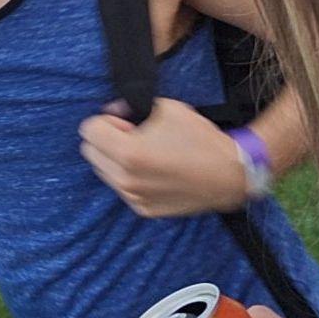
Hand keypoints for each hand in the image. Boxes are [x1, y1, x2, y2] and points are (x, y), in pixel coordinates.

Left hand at [78, 98, 247, 216]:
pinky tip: (154, 169)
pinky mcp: (143, 209)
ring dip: (115, 159)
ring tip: (146, 153)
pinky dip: (130, 176)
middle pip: (90, 152)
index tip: (126, 121)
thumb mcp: (166, 108)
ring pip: (103, 171)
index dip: (106, 119)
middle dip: (106, 139)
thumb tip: (113, 112)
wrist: (229, 175)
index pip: (88, 131)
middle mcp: (126, 180)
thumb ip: (131, 108)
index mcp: (129, 153)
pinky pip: (121, 188)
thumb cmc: (201, 139)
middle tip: (133, 135)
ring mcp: (133, 198)